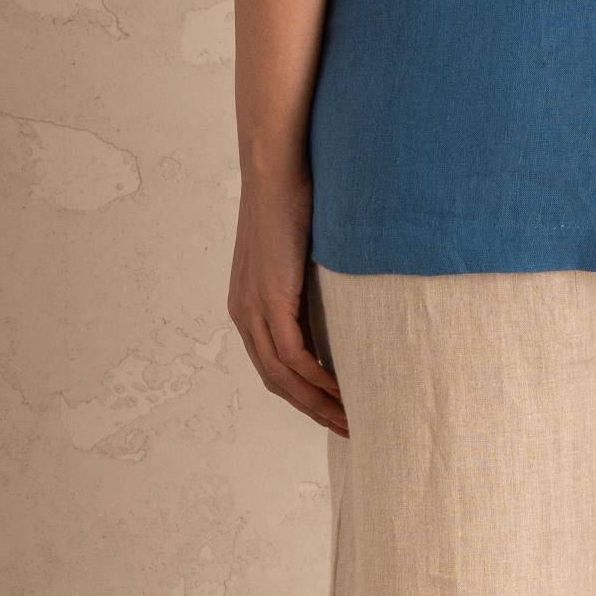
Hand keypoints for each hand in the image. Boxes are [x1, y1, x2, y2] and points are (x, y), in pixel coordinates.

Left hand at [227, 166, 347, 434]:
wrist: (278, 167)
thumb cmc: (297, 199)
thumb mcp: (303, 253)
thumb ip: (313, 281)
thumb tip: (347, 299)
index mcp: (249, 305)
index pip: (274, 367)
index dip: (303, 395)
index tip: (336, 411)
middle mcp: (245, 313)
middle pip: (276, 382)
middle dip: (312, 410)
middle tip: (349, 429)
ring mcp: (254, 309)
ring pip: (283, 377)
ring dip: (317, 404)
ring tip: (350, 420)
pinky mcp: (271, 300)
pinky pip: (292, 357)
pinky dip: (316, 380)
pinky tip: (341, 392)